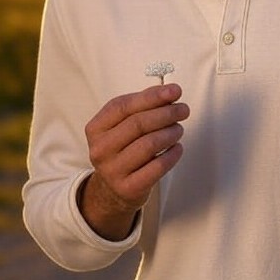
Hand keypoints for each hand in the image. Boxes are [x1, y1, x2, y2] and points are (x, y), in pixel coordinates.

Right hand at [79, 83, 189, 240]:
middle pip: (138, 124)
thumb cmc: (125, 148)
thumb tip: (170, 91)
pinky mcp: (128, 188)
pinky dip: (173, 154)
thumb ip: (143, 105)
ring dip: (171, 132)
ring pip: (149, 144)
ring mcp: (112, 170)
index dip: (152, 96)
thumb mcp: (124, 125)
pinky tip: (177, 147)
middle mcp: (100, 149)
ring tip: (179, 129)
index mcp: (96, 128)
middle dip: (166, 113)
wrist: (114, 188)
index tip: (175, 91)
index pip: (123, 106)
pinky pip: (158, 166)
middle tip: (183, 110)